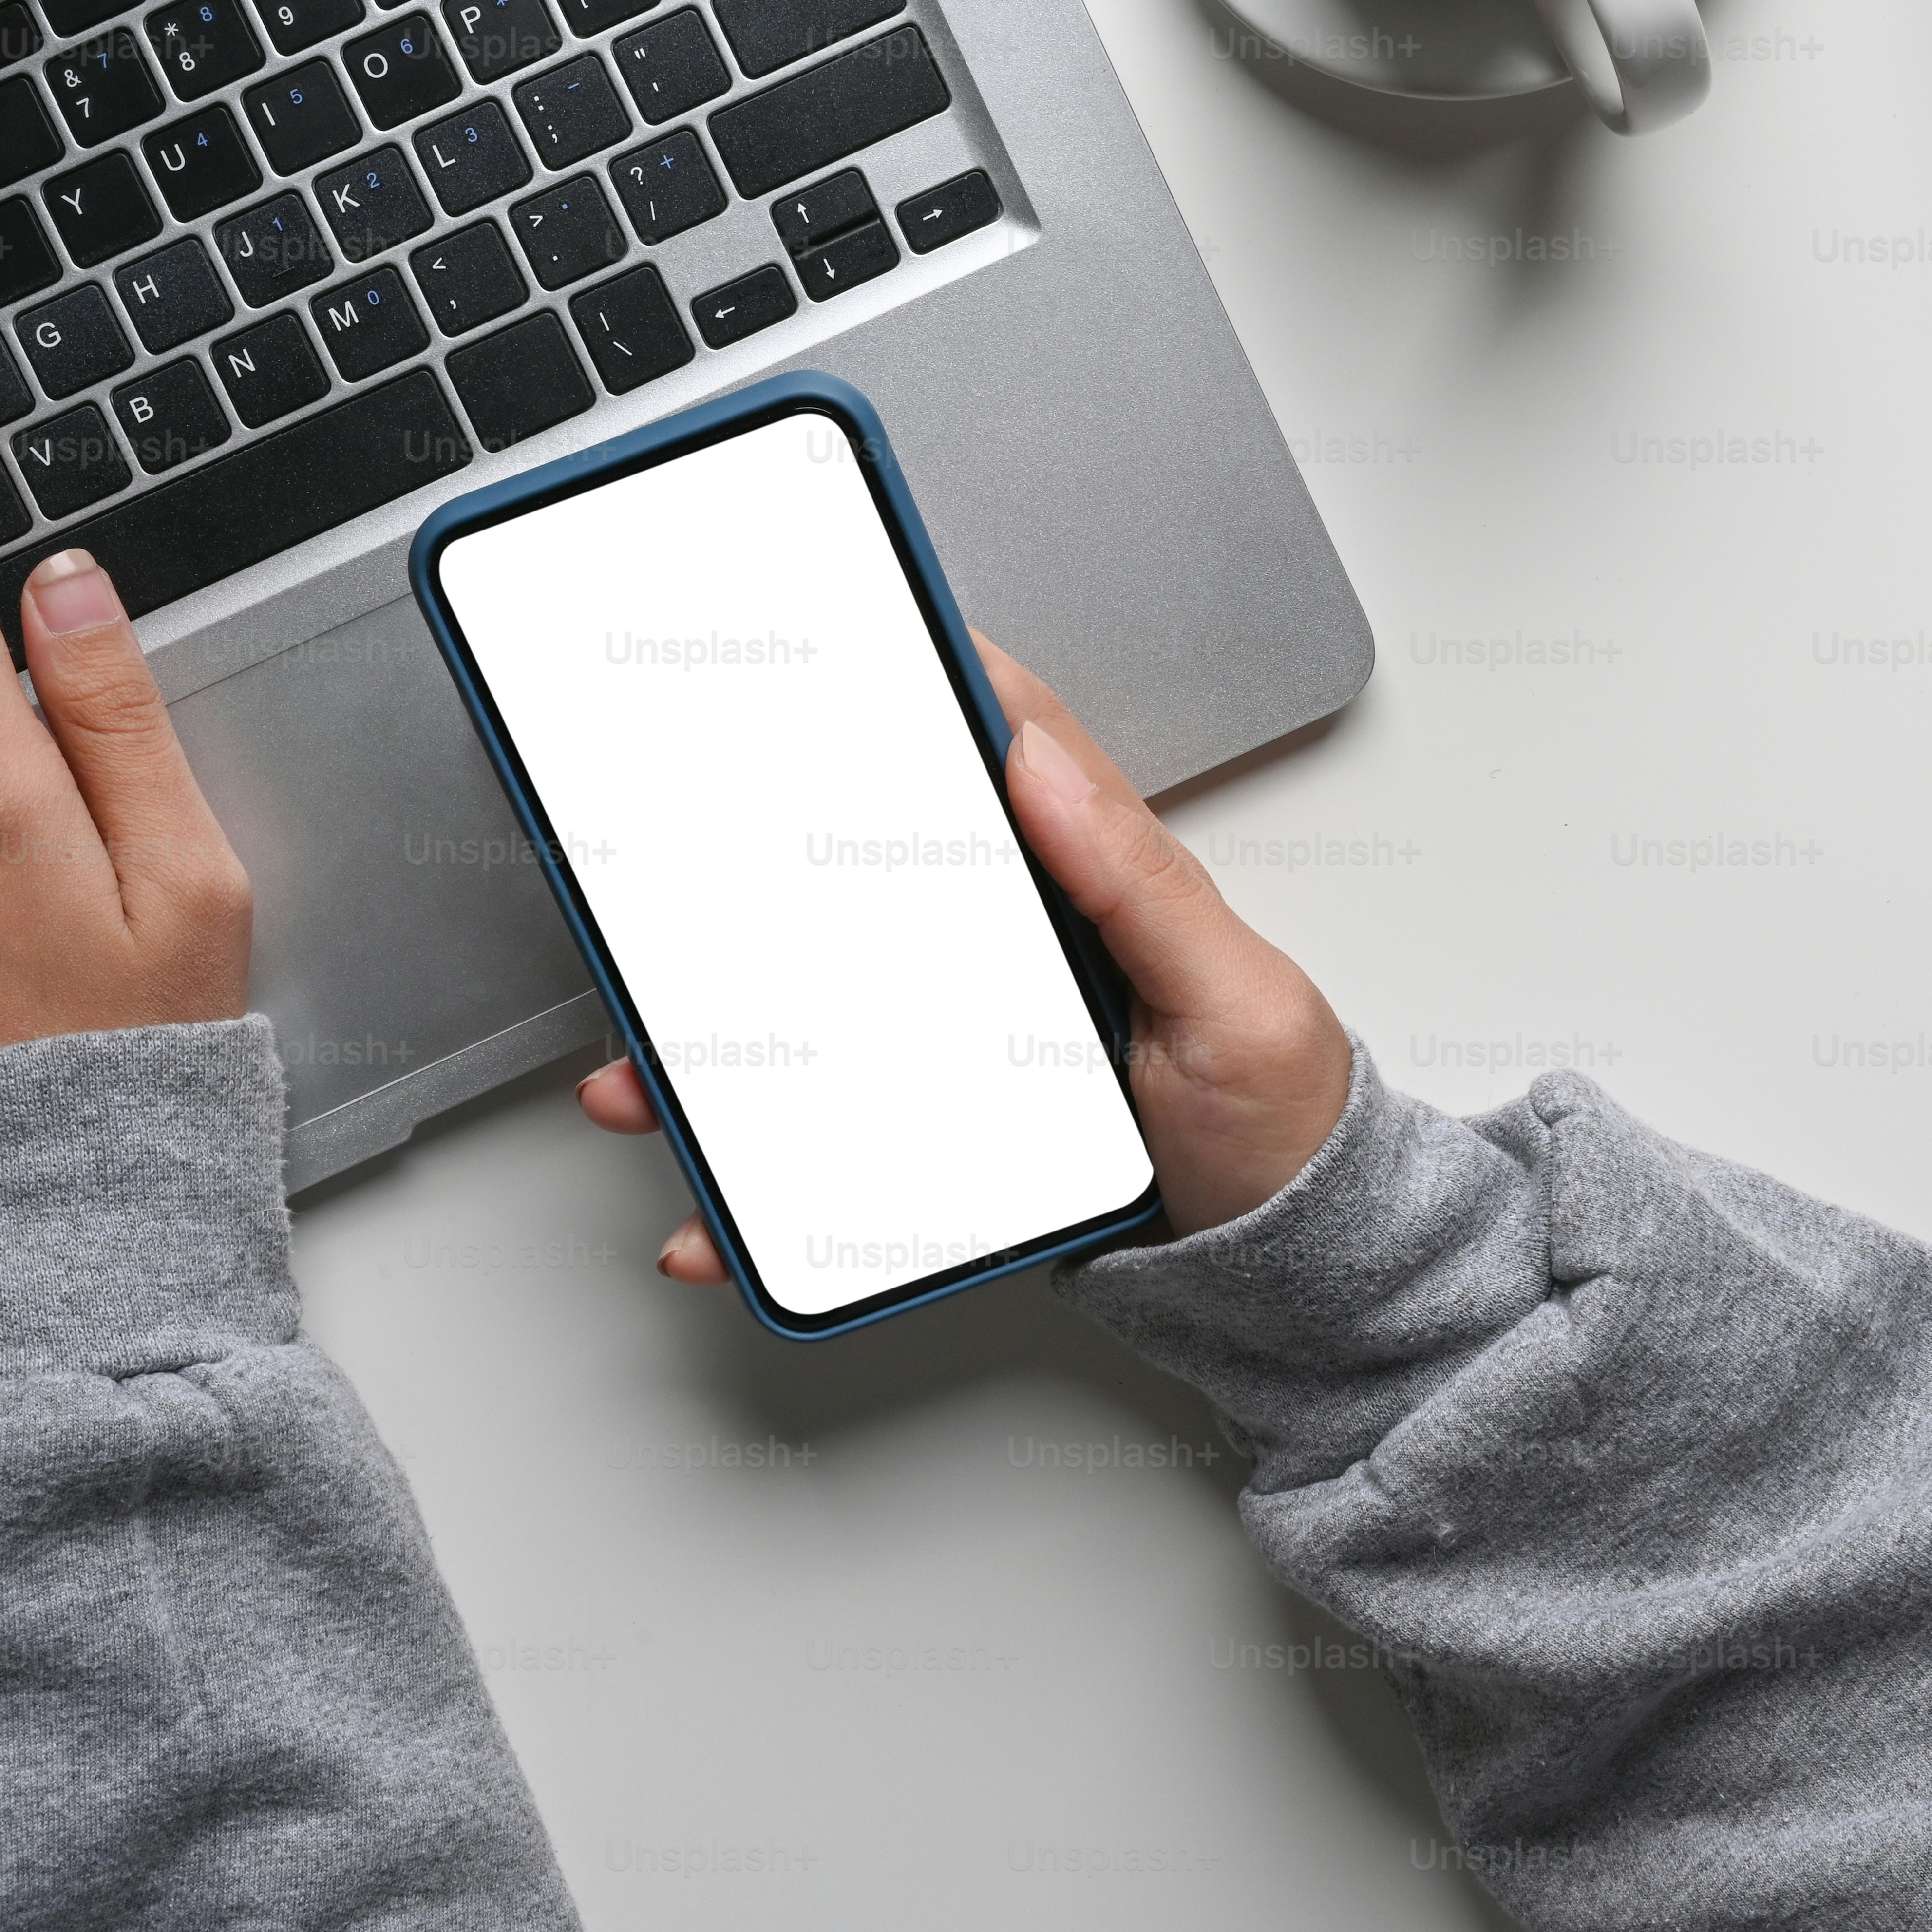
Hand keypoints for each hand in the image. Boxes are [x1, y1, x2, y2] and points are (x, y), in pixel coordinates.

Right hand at [581, 635, 1348, 1284]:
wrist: (1288, 1282)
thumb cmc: (1283, 1130)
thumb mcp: (1237, 1002)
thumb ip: (1144, 883)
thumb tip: (1045, 763)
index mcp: (1092, 884)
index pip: (994, 755)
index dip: (911, 690)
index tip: (818, 650)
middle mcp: (1020, 948)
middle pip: (861, 890)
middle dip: (750, 887)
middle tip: (663, 884)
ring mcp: (974, 1040)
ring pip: (820, 1021)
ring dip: (717, 1049)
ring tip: (643, 1075)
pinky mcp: (949, 1130)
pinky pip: (838, 1147)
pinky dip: (766, 1186)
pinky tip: (718, 1212)